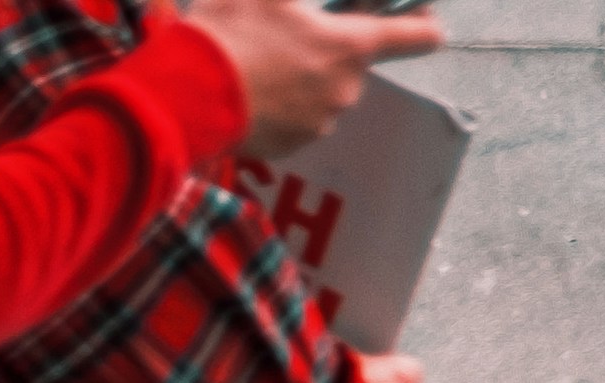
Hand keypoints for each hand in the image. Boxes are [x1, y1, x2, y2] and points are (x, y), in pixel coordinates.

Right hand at [177, 0, 439, 152]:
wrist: (183, 99)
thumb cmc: (229, 36)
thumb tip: (298, 0)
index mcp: (350, 45)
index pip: (420, 36)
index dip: (421, 21)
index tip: (415, 15)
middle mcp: (346, 89)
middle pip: (353, 63)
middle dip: (327, 49)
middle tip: (288, 36)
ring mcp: (318, 122)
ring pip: (321, 91)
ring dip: (300, 78)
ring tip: (258, 65)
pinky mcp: (290, 146)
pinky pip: (296, 120)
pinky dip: (279, 106)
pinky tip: (249, 93)